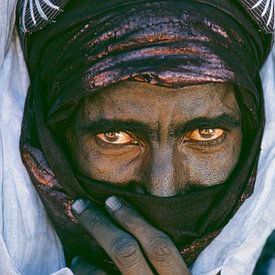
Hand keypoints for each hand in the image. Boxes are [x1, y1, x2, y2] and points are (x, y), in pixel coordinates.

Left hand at [71, 196, 189, 274]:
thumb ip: (168, 266)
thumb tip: (141, 234)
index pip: (158, 246)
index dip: (134, 220)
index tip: (112, 200)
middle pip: (126, 252)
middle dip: (100, 225)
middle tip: (80, 206)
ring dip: (86, 258)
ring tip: (77, 252)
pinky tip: (80, 268)